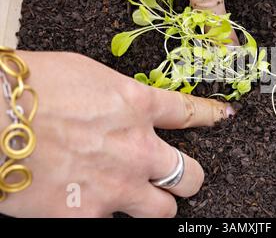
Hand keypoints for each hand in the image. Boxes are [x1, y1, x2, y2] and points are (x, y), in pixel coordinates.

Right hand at [0, 51, 233, 216]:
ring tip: (136, 197)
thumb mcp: (86, 76)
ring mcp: (116, 186)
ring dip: (155, 205)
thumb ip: (117, 97)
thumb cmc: (29, 87)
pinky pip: (116, 225)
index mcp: (136, 106)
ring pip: (164, 211)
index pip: (189, 112)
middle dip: (186, 177)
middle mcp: (137, 149)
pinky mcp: (87, 216)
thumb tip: (124, 107)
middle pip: (191, 176)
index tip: (223, 117)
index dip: (211, 115)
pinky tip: (91, 204)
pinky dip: (107, 216)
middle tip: (171, 175)